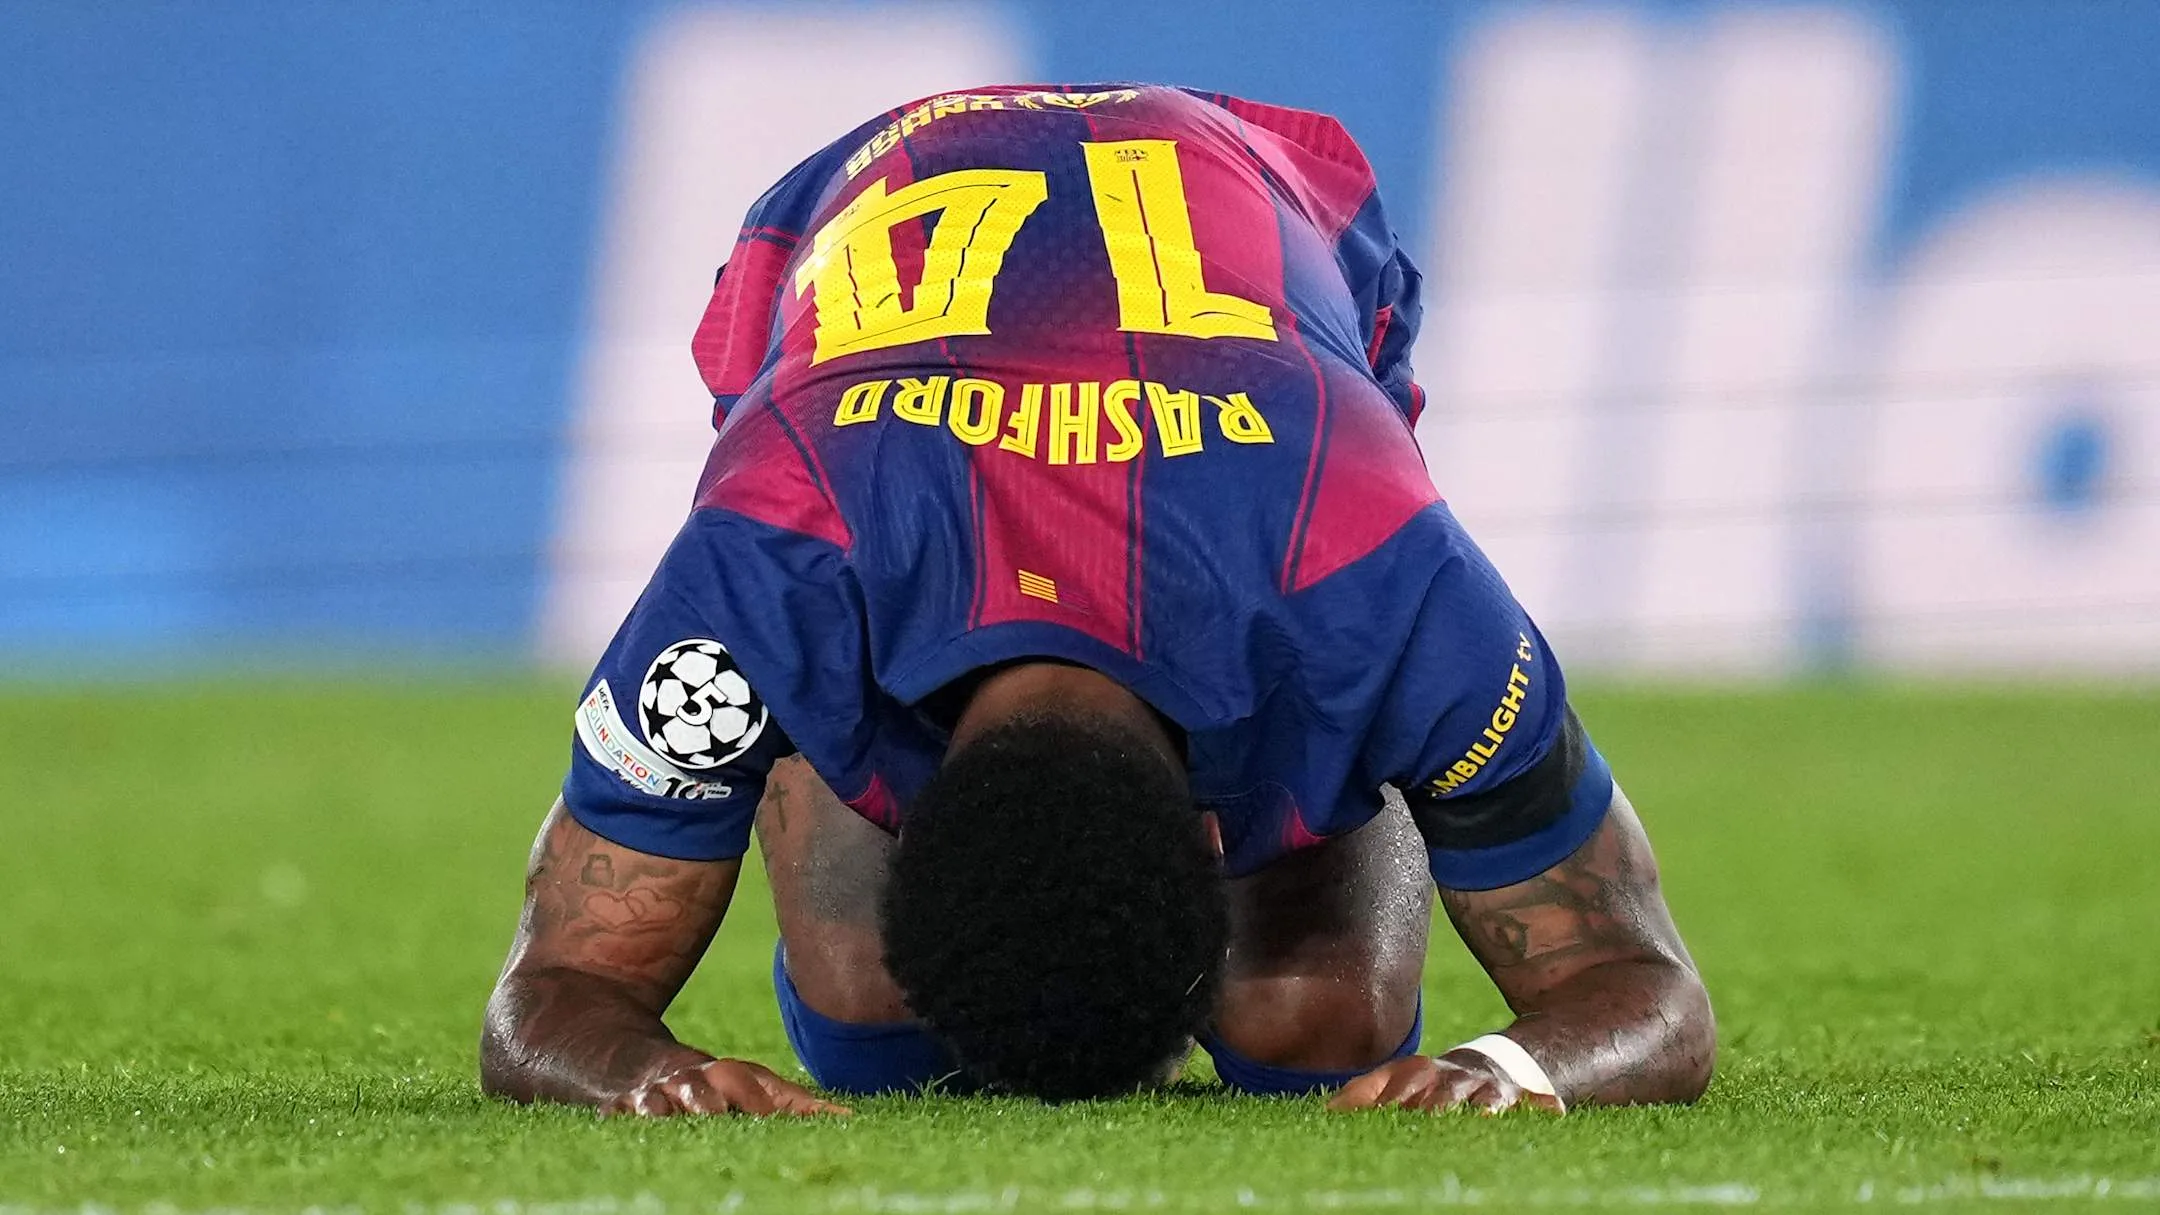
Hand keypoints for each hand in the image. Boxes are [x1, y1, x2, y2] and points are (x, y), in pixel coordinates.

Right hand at [600, 1058, 852, 1117]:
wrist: (650, 1067)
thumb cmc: (720, 1088)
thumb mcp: (760, 1090)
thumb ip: (800, 1106)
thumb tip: (850, 1119)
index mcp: (726, 1075)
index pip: (743, 1084)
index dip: (753, 1100)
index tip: (763, 1116)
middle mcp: (689, 1082)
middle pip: (698, 1092)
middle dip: (706, 1103)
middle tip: (714, 1115)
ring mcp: (654, 1096)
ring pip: (655, 1103)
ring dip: (660, 1110)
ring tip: (663, 1118)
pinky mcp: (622, 1110)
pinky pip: (618, 1114)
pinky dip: (620, 1119)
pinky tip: (621, 1124)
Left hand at [1327, 1052, 1564, 1114]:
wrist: (1488, 1065)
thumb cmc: (1431, 1084)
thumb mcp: (1395, 1082)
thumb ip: (1362, 1094)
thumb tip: (1327, 1112)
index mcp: (1420, 1073)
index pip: (1400, 1090)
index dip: (1389, 1105)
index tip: (1378, 1119)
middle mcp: (1456, 1079)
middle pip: (1442, 1097)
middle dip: (1434, 1108)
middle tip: (1428, 1120)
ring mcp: (1491, 1089)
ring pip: (1488, 1098)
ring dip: (1486, 1106)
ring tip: (1484, 1115)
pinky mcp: (1524, 1098)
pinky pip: (1538, 1102)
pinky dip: (1543, 1106)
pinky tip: (1551, 1111)